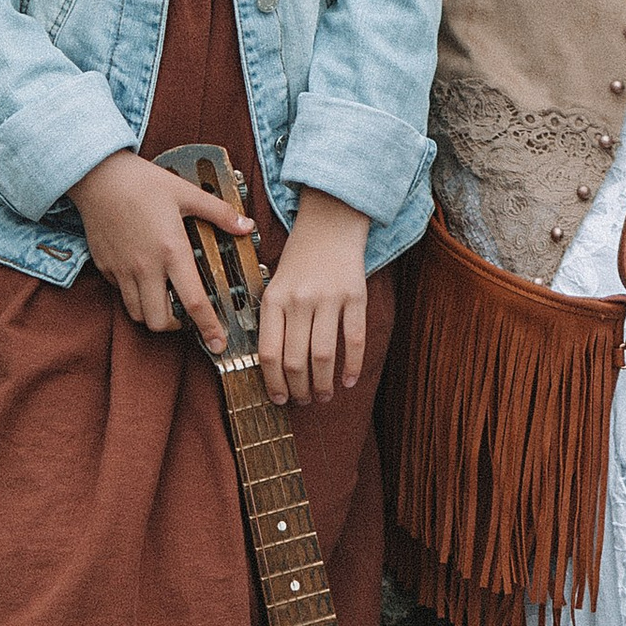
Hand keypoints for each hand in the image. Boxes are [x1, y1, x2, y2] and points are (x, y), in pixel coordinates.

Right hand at [69, 150, 240, 347]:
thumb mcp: (187, 193)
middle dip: (177, 327)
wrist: (99, 176)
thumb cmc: (144, 183)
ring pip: (138, 314)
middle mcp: (146, 267)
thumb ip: (219, 213)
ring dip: (154, 314)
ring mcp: (122, 270)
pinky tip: (144, 279)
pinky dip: (135, 296)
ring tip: (166, 299)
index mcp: (172, 251)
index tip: (218, 343)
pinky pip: (121, 295)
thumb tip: (246, 225)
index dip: (208, 327)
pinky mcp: (105, 268)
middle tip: (187, 314)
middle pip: (160, 322)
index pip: (193, 302)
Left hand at [260, 193, 371, 405]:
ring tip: (324, 395)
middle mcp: (299, 300)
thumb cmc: (300, 261)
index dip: (274, 383)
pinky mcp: (356, 295)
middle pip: (296, 359)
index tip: (279, 399)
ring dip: (323, 383)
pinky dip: (353, 365)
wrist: (329, 223)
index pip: (269, 353)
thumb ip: (273, 321)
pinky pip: (355, 339)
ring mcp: (329, 298)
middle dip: (299, 389)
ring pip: (324, 355)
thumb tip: (275, 370)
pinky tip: (350, 380)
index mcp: (274, 299)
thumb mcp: (275, 285)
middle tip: (303, 402)